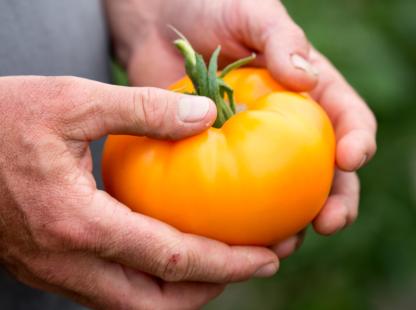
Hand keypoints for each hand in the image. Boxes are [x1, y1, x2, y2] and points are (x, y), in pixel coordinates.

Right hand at [0, 76, 278, 308]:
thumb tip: (206, 115)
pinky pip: (112, 289)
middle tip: (253, 262)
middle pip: (158, 305)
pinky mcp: (49, 266)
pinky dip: (151, 280)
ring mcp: (55, 272)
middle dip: (213, 290)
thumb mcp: (71, 100)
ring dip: (183, 291)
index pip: (173, 260)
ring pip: (134, 306)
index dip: (228, 263)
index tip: (269, 257)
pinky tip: (167, 250)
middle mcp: (68, 263)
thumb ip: (141, 110)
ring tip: (220, 260)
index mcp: (78, 225)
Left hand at [105, 0, 376, 256]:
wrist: (158, 23)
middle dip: (337, 202)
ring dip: (292, 225)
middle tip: (328, 222)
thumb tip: (307, 78)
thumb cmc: (211, 6)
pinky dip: (243, 223)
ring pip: (285, 197)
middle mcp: (289, 127)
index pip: (348, 119)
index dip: (358, 141)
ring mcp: (255, 149)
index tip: (350, 159)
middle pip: (327, 173)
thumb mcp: (252, 11)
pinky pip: (237, 198)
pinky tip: (236, 240)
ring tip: (283, 244)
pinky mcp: (220, 162)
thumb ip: (281, 38)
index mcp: (310, 92)